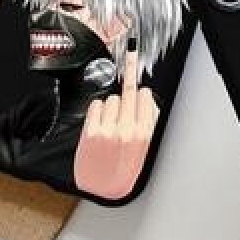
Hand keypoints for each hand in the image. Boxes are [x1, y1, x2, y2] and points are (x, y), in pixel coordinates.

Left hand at [73, 42, 158, 199]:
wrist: (103, 189)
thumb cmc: (125, 169)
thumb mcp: (147, 147)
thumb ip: (149, 121)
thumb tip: (145, 98)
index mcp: (145, 133)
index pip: (144, 96)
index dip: (141, 90)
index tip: (139, 70)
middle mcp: (127, 130)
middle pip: (129, 92)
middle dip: (129, 81)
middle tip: (131, 49)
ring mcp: (108, 130)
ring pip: (112, 99)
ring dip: (112, 106)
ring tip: (112, 122)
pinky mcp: (91, 132)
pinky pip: (97, 106)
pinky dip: (98, 110)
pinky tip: (101, 122)